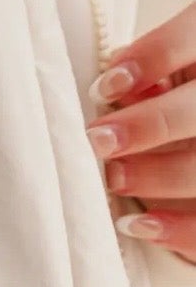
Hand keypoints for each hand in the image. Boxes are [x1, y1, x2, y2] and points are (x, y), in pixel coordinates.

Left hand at [86, 0, 195, 264]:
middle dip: (150, 125)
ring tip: (113, 178)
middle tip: (99, 140)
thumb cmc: (175, 97)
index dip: (154, 56)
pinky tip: (135, 225)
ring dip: (157, 176)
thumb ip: (148, 70)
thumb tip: (114, 85)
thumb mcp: (173, 69)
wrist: (191, 133)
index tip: (105, 86)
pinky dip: (175, 229)